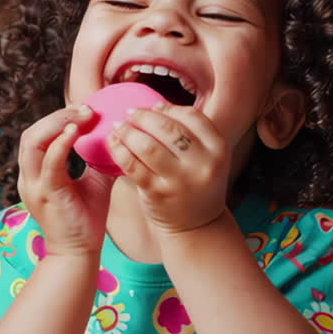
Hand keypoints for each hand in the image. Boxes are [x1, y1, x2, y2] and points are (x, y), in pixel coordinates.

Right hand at [16, 105, 117, 256]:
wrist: (80, 252)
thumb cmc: (85, 219)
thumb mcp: (94, 181)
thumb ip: (97, 159)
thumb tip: (116, 136)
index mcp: (36, 173)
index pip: (38, 135)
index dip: (58, 119)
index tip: (84, 110)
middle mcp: (29, 177)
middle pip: (30, 133)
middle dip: (57, 117)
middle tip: (85, 109)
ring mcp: (34, 186)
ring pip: (32, 142)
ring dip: (57, 124)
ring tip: (82, 117)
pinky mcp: (46, 194)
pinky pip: (48, 163)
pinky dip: (60, 144)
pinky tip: (76, 133)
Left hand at [106, 102, 228, 232]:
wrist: (197, 227)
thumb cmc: (195, 185)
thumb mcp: (206, 158)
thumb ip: (188, 134)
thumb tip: (155, 107)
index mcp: (219, 149)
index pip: (191, 116)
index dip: (169, 108)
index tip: (154, 108)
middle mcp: (203, 164)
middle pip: (168, 128)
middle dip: (144, 116)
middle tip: (130, 113)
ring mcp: (180, 180)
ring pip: (148, 145)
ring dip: (128, 131)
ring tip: (119, 127)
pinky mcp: (158, 193)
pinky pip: (133, 165)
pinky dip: (119, 150)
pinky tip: (113, 143)